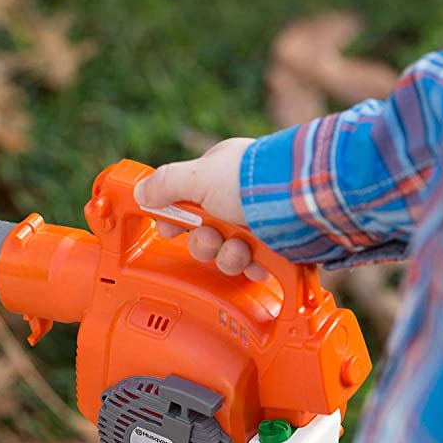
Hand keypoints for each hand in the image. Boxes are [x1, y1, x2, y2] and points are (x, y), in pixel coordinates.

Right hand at [133, 138, 267, 280]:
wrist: (303, 203)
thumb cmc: (251, 183)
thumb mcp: (197, 177)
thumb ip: (164, 184)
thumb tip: (140, 192)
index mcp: (219, 176)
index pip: (186, 201)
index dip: (175, 218)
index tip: (168, 229)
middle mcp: (238, 200)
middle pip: (204, 232)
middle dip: (205, 243)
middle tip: (213, 238)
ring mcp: (259, 223)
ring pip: (227, 252)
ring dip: (228, 256)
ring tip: (241, 251)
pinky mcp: (279, 246)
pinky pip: (254, 266)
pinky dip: (254, 267)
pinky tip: (257, 261)